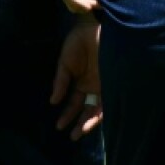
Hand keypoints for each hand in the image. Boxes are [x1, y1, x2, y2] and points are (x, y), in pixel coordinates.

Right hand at [50, 17, 103, 139]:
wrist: (93, 27)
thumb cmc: (78, 42)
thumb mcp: (64, 63)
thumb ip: (60, 81)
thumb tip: (53, 102)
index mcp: (80, 81)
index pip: (73, 103)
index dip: (67, 114)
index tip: (59, 126)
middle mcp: (92, 86)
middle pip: (86, 109)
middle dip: (78, 123)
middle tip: (71, 137)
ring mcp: (102, 84)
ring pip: (96, 108)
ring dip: (88, 122)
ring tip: (78, 133)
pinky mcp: (111, 82)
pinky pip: (107, 101)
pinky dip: (99, 113)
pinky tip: (91, 122)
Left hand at [52, 0, 98, 13]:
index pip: (81, 2)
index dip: (91, 5)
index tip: (102, 4)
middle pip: (75, 6)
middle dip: (88, 8)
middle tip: (99, 4)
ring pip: (71, 4)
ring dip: (84, 6)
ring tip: (95, 4)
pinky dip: (78, 0)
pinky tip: (88, 2)